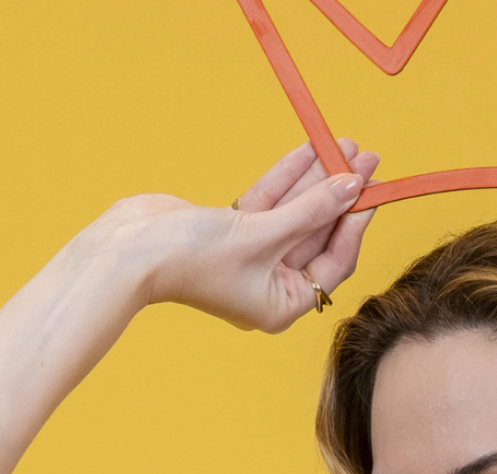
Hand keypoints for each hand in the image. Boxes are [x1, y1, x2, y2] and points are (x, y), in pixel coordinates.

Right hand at [94, 140, 379, 332]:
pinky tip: (308, 149)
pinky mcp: (230, 231)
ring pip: (294, 212)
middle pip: (317, 232)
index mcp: (282, 305)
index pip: (333, 261)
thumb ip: (309, 210)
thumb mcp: (262, 234)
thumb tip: (351, 187)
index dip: (353, 222)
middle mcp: (270, 284)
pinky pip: (268, 202)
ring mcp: (250, 257)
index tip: (370, 190)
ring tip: (345, 145)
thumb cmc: (191, 259)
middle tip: (367, 159)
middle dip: (340, 194)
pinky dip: (286, 177)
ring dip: (317, 179)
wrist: (126, 251)